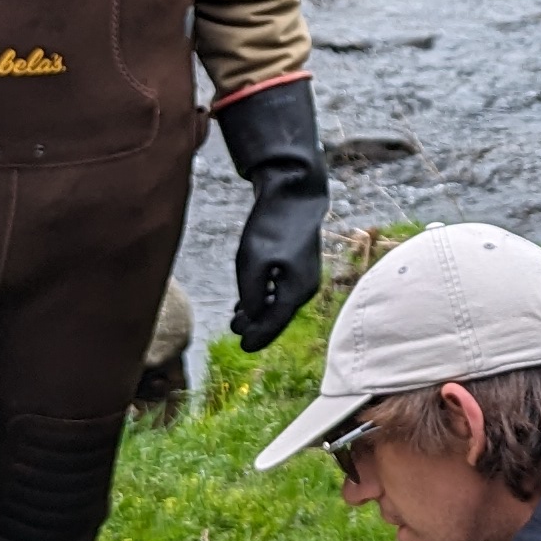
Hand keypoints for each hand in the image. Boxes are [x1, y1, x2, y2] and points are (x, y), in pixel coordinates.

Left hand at [218, 83, 331, 351]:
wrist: (293, 193)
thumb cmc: (272, 226)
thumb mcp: (252, 262)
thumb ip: (249, 294)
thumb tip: (250, 318)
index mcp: (295, 291)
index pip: (274, 324)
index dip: (257, 337)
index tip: (243, 347)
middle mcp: (305, 287)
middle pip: (278, 315)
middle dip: (257, 325)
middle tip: (234, 329)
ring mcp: (305, 275)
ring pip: (280, 302)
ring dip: (260, 310)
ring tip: (238, 317)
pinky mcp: (300, 263)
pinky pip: (282, 289)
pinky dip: (266, 296)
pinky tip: (251, 296)